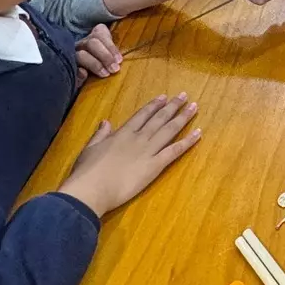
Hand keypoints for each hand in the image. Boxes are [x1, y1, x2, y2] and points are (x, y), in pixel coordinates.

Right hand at [58, 94, 200, 216]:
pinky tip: (198, 133)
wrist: (92, 189)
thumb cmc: (87, 172)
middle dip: (172, 106)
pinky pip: (174, 151)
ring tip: (193, 106)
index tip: (164, 97)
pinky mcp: (155, 166)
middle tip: (184, 95)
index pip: (142, 115)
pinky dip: (187, 141)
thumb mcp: (90, 148)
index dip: (154, 105)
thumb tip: (106, 121)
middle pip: (159, 119)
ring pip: (169, 130)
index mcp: (122, 134)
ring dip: (182, 117)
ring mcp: (148, 151)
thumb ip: (100, 134)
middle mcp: (138, 138)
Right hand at [74, 23, 122, 78]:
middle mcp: (81, 45)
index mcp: (92, 38)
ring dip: (95, 64)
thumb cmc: (100, 67)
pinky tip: (85, 76)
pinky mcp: (67, 69)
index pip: (100, 31)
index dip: (111, 46)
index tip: (119, 60)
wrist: (76, 83)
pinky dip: (79, 72)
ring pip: (81, 55)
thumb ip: (113, 56)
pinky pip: (72, 68)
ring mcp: (72, 56)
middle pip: (92, 43)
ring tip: (105, 74)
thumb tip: (118, 60)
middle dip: (105, 56)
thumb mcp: (107, 58)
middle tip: (115, 69)